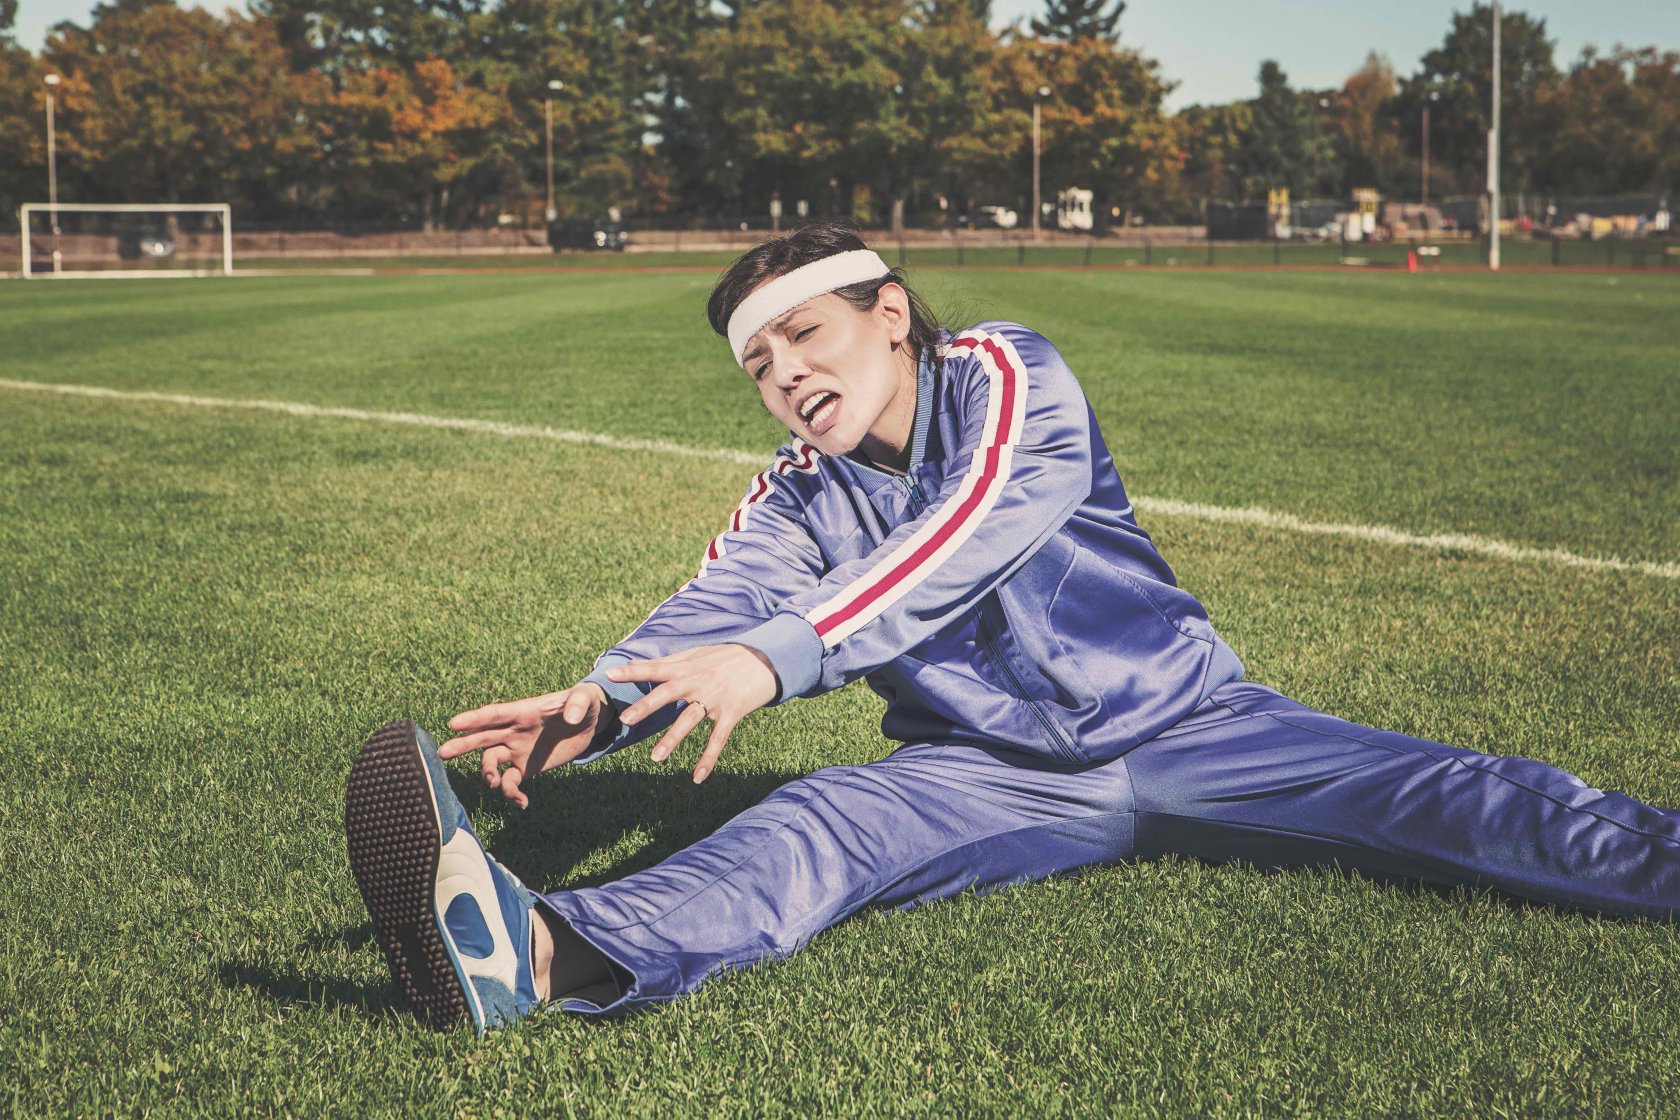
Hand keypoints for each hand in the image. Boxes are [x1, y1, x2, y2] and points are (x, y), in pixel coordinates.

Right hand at [440, 682, 608, 808]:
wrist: (588, 723)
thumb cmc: (582, 703)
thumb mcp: (583, 698)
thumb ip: (577, 704)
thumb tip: (570, 717)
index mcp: (522, 711)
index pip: (494, 714)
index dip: (474, 719)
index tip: (453, 724)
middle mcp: (513, 731)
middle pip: (482, 737)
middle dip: (462, 745)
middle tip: (442, 753)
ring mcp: (517, 749)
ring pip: (491, 761)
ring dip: (488, 773)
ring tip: (496, 783)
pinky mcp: (526, 767)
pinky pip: (510, 782)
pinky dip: (511, 794)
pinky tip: (522, 803)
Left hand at [609, 644, 778, 783]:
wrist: (767, 660)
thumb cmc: (729, 657)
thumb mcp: (700, 654)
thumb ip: (672, 662)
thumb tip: (643, 665)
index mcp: (688, 667)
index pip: (655, 668)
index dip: (633, 671)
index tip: (610, 675)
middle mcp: (698, 682)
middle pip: (667, 694)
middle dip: (646, 707)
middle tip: (625, 720)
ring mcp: (715, 698)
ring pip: (689, 720)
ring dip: (672, 739)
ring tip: (655, 758)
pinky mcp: (732, 713)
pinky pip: (718, 739)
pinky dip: (708, 759)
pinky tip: (697, 778)